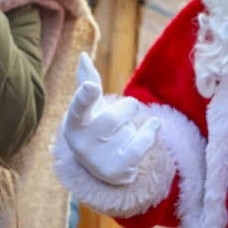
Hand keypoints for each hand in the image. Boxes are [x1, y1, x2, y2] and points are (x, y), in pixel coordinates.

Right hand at [62, 53, 160, 185]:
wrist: (103, 168)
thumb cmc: (97, 128)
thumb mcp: (92, 107)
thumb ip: (87, 81)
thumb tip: (83, 56)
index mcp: (74, 124)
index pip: (78, 109)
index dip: (84, 97)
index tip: (91, 87)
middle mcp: (82, 144)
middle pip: (114, 116)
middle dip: (127, 108)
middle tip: (124, 114)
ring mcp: (98, 160)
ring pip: (129, 129)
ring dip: (133, 127)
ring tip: (123, 136)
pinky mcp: (116, 171)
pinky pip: (141, 144)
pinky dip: (151, 132)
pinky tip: (154, 125)